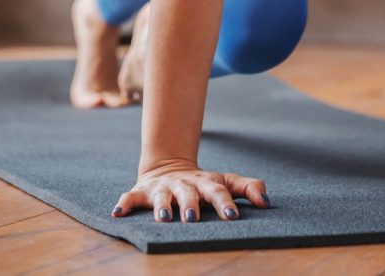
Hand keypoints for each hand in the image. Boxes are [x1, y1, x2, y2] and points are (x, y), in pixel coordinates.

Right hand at [111, 158, 271, 222]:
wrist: (169, 167)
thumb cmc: (203, 183)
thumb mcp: (225, 181)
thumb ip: (247, 188)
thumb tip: (266, 202)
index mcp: (205, 182)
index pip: (217, 191)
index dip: (225, 203)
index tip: (233, 217)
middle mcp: (183, 184)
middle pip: (188, 194)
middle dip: (190, 205)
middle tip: (193, 218)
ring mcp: (162, 188)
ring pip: (161, 196)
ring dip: (161, 206)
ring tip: (163, 218)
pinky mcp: (142, 192)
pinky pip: (130, 197)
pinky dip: (124, 204)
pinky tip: (118, 212)